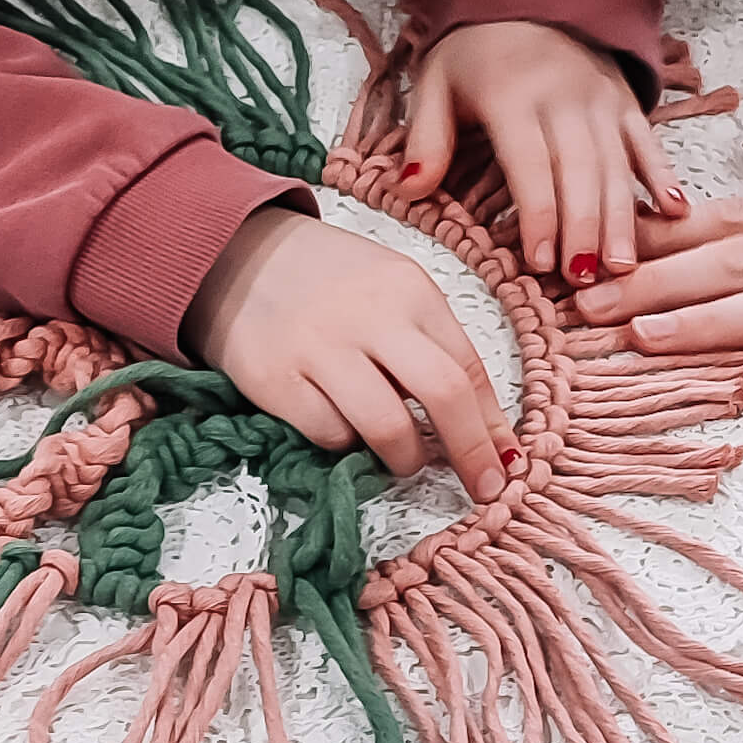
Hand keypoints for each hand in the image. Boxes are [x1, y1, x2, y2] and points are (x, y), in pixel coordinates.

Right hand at [185, 208, 518, 499]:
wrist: (235, 253)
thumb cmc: (328, 278)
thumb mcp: (391, 287)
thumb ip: (432, 343)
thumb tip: (481, 421)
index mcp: (411, 288)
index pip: (469, 365)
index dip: (493, 423)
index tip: (507, 462)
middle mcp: (372, 316)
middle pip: (443, 393)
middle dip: (471, 452)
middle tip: (484, 489)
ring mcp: (321, 348)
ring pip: (388, 427)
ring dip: (407, 458)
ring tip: (405, 461)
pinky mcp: (276, 380)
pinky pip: (330, 435)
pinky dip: (347, 445)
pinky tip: (345, 430)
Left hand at [398, 20, 682, 285]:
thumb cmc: (475, 49)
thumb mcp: (436, 82)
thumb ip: (426, 139)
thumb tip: (409, 192)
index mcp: (511, 95)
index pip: (529, 165)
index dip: (537, 217)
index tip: (541, 263)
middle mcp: (563, 97)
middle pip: (579, 172)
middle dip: (584, 229)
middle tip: (586, 282)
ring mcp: (600, 99)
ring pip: (616, 165)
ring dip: (621, 218)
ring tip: (622, 267)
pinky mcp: (625, 100)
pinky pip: (647, 142)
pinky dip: (663, 176)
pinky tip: (676, 211)